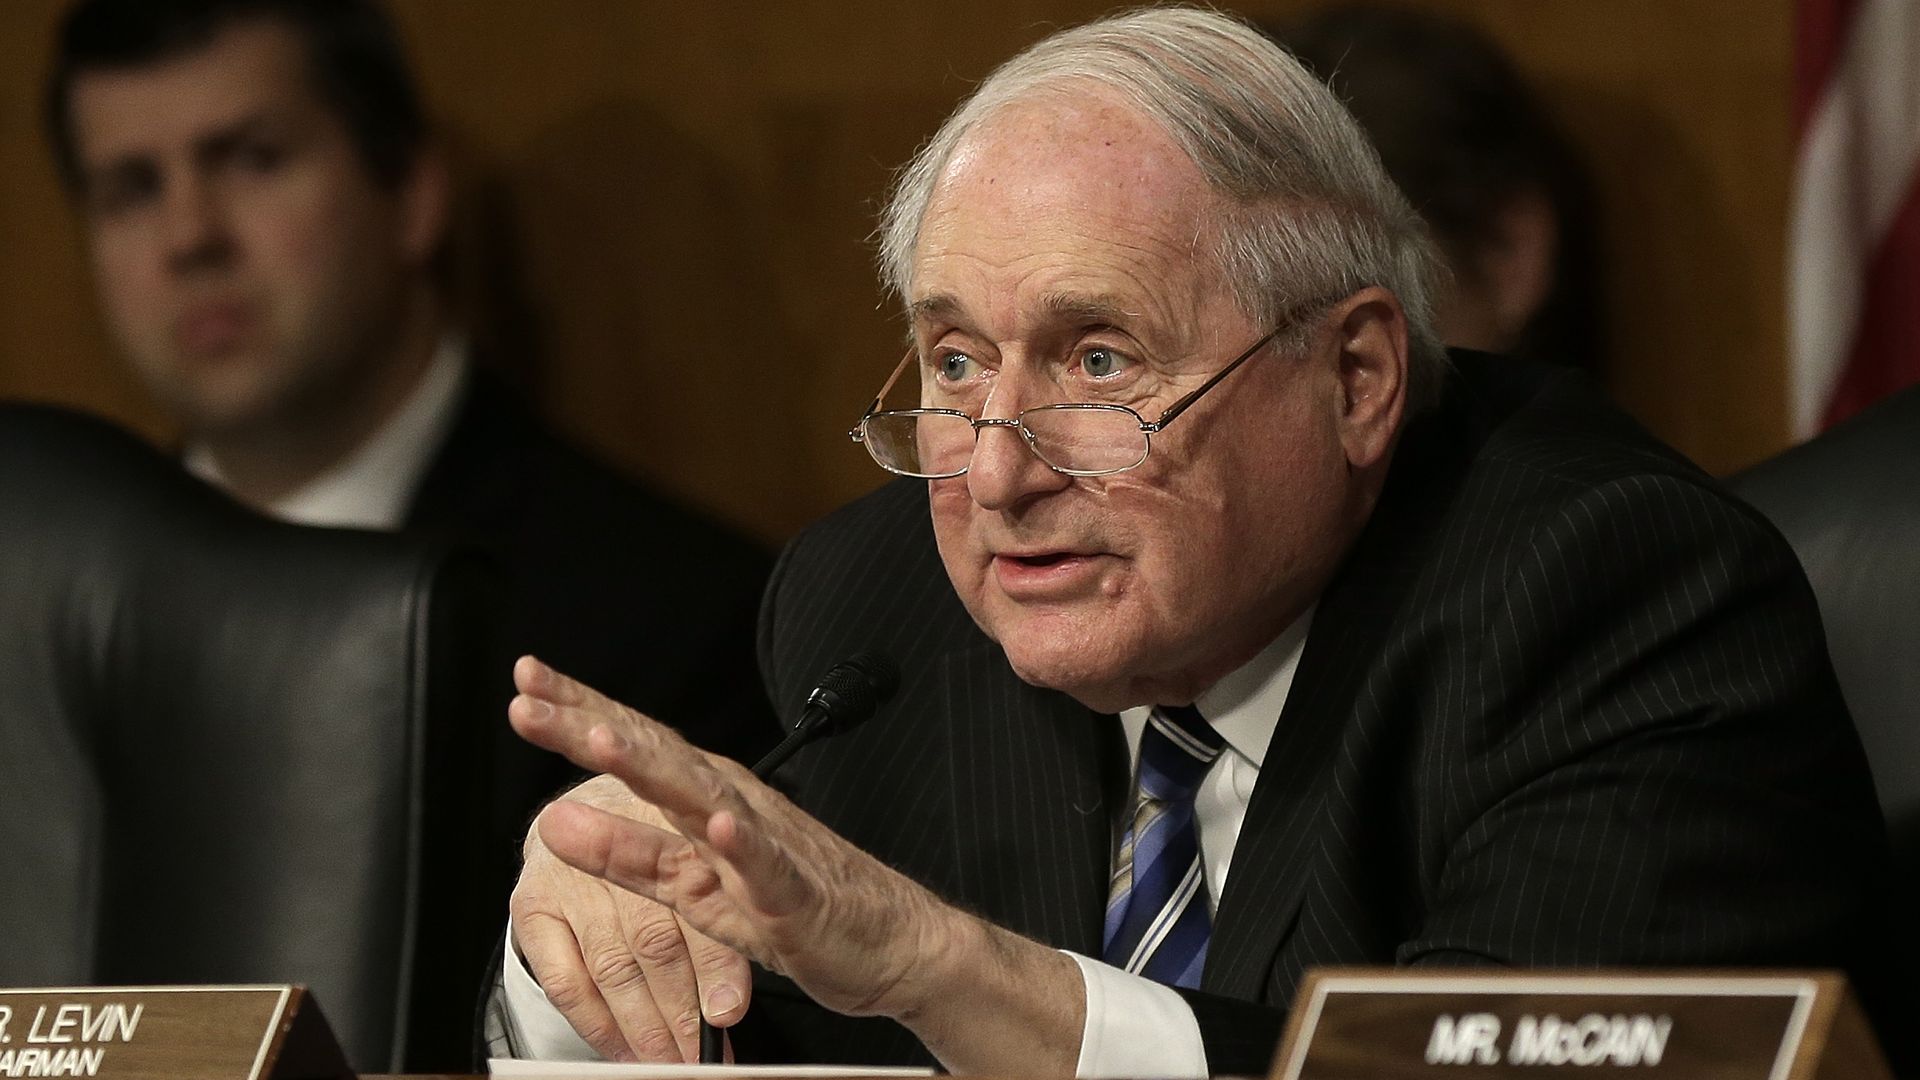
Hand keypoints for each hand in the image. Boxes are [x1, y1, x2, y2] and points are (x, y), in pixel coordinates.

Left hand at [508, 655, 1084, 1072]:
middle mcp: (729, 805)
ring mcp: (763, 845)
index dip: (577, 711)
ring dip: (652, 768)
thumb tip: (553, 820)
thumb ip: (625, 853)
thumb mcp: (689, 886)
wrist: (893, 940)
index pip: (632, 743)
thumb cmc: (794, 904)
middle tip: (530, 696)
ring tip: (602, 742)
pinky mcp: (793, 892)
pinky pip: (766, 865)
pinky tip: (717, 823)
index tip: (524, 682)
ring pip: (701, 798)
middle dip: (589, 724)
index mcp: (704, 798)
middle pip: (651, 755)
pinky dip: (742, 843)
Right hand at [511, 774, 749, 1061]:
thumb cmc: (662, 846)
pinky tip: (621, 1050)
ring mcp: (568, 880)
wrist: (588, 808)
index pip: (698, 905)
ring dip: (643, 1026)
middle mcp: (617, 848)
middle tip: (700, 1056)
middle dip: (681, 1010)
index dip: (715, 963)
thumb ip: (720, 916)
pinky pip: (564, 981)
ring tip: (669, 1063)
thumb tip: (729, 1006)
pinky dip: (596, 1024)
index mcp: (672, 830)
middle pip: (653, 941)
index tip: (729, 1012)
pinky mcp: (532, 908)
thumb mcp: (701, 862)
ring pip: (611, 966)